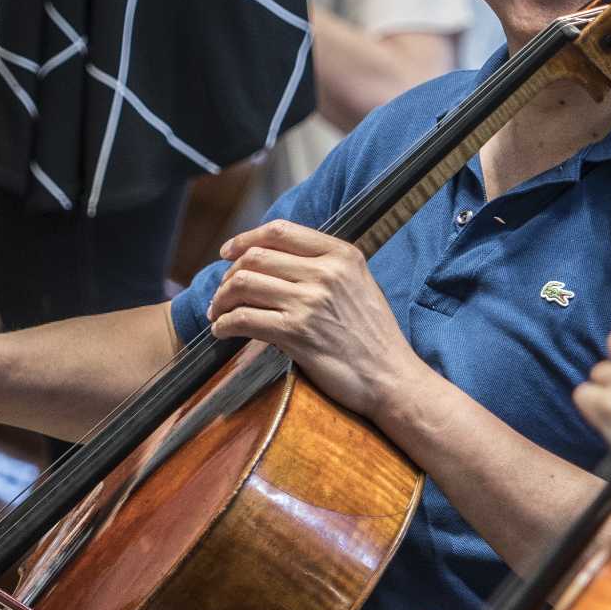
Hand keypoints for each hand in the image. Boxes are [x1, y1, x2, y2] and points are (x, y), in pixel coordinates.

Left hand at [206, 220, 425, 421]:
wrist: (391, 378)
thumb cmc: (373, 335)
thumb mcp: (358, 284)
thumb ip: (324, 265)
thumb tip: (274, 258)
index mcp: (341, 255)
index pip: (280, 231)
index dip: (245, 238)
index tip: (228, 251)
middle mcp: (325, 272)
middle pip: (256, 256)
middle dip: (229, 274)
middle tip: (223, 291)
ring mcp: (310, 302)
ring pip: (244, 284)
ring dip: (222, 299)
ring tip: (219, 312)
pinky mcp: (296, 332)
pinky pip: (244, 318)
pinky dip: (225, 324)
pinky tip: (223, 330)